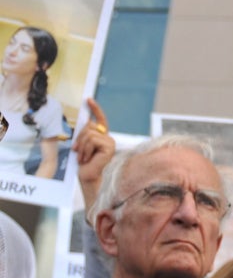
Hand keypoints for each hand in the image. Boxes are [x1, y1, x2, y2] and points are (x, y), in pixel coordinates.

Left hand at [73, 98, 114, 215]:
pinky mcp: (110, 147)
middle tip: (77, 152)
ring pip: (89, 134)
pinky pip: (92, 140)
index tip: (88, 99)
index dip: (95, 109)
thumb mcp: (82, 146)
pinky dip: (85, 149)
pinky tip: (87, 158)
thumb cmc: (84, 165)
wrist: (88, 177)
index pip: (99, 120)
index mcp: (101, 137)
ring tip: (82, 157)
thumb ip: (85, 134)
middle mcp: (108, 138)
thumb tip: (86, 122)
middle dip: (79, 138)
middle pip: (89, 126)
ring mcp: (110, 142)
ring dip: (81, 146)